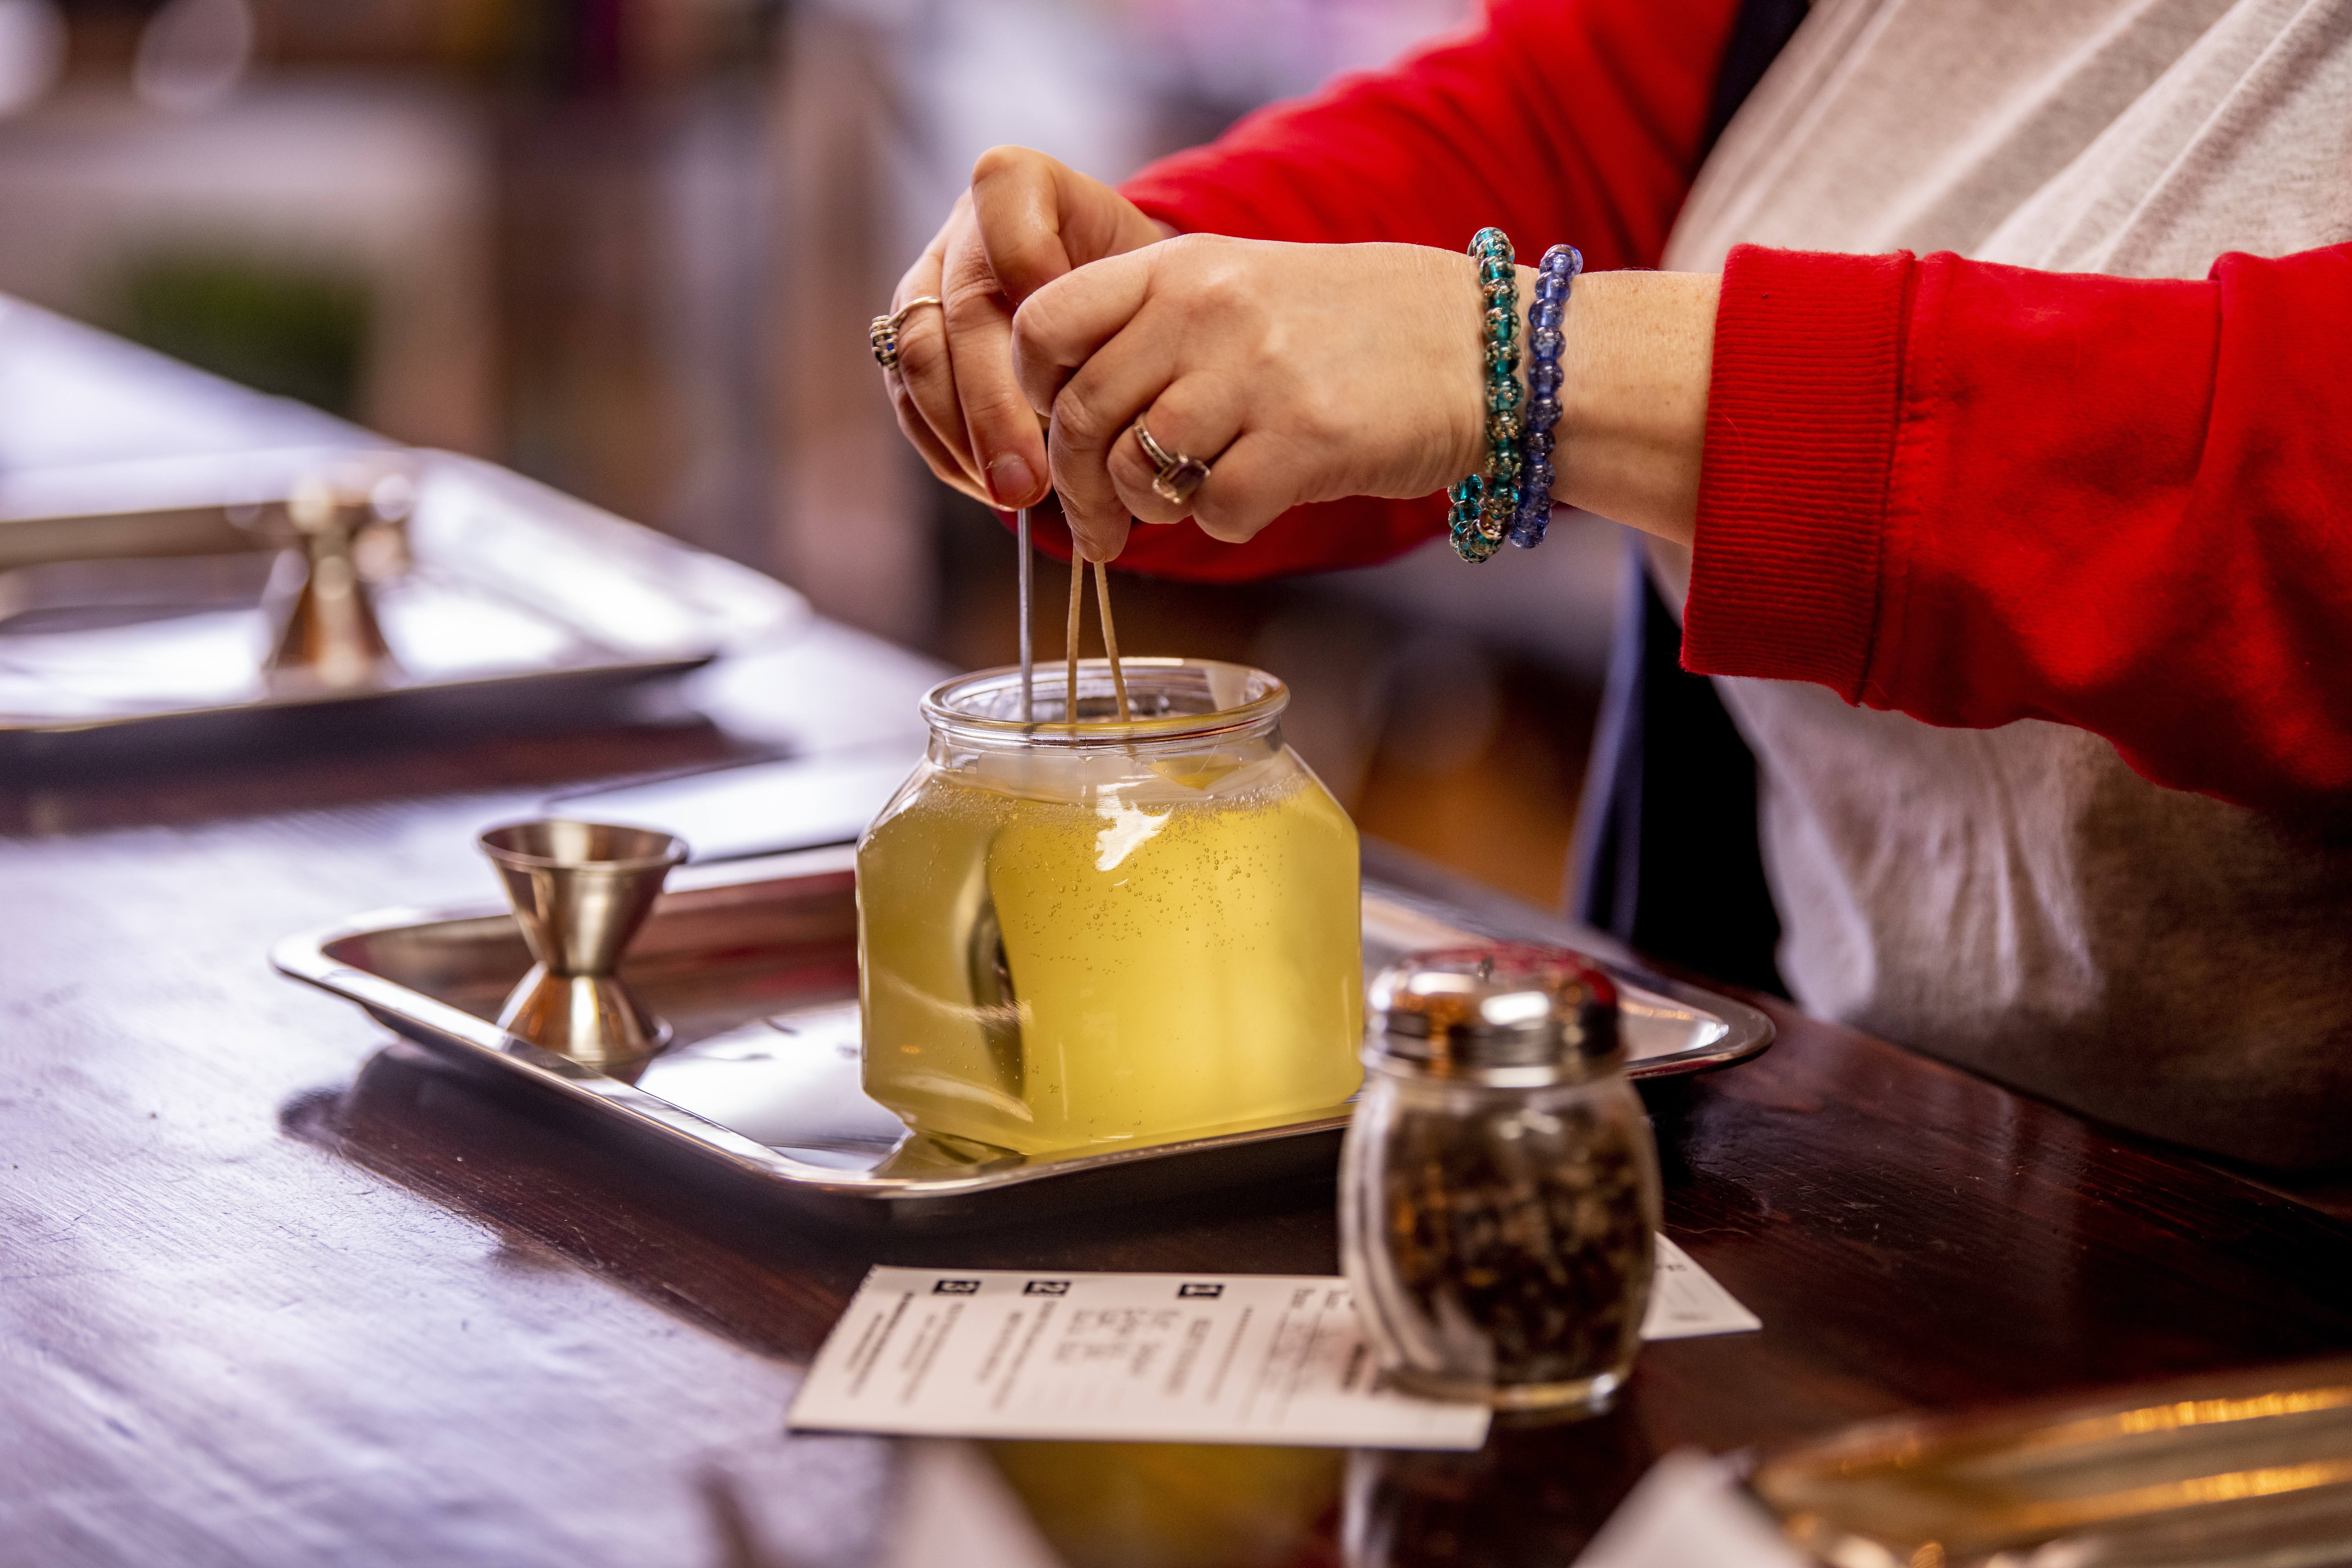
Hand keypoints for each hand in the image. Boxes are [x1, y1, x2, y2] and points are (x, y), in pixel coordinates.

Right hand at [887, 146, 1171, 510]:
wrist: (1119, 317)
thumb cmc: (1143, 298)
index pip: (1002, 194)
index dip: (1031, 263)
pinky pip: (909, 402)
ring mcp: (925, 288)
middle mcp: (962, 232)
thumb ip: (1120, 309)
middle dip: (995, 407)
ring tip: (1014, 494)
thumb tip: (1077, 411)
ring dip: (967, 439)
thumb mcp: (1154, 283)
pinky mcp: (906, 346)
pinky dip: (950, 451)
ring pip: (920, 362)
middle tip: (1030, 479)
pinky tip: (991, 486)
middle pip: (960, 310)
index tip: (1076, 344)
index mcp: (1021, 186)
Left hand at [1011, 236, 1720, 561]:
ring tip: (1187, 501)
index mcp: (1180, 266)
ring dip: (1148, 508)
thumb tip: (1062, 414)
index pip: (1043, 325)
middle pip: (1079, 415)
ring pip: (1136, 468)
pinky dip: (1224, 522)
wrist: (1483, 346)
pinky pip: (1215, 511)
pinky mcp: (1306, 443)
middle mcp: (1207, 311)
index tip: (1054, 430)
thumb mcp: (1239, 290)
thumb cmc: (1351, 330)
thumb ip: (1152, 332)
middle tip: (1098, 524)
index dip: (1031, 393)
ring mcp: (1257, 376)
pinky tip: (1258, 501)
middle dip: (1077, 486)